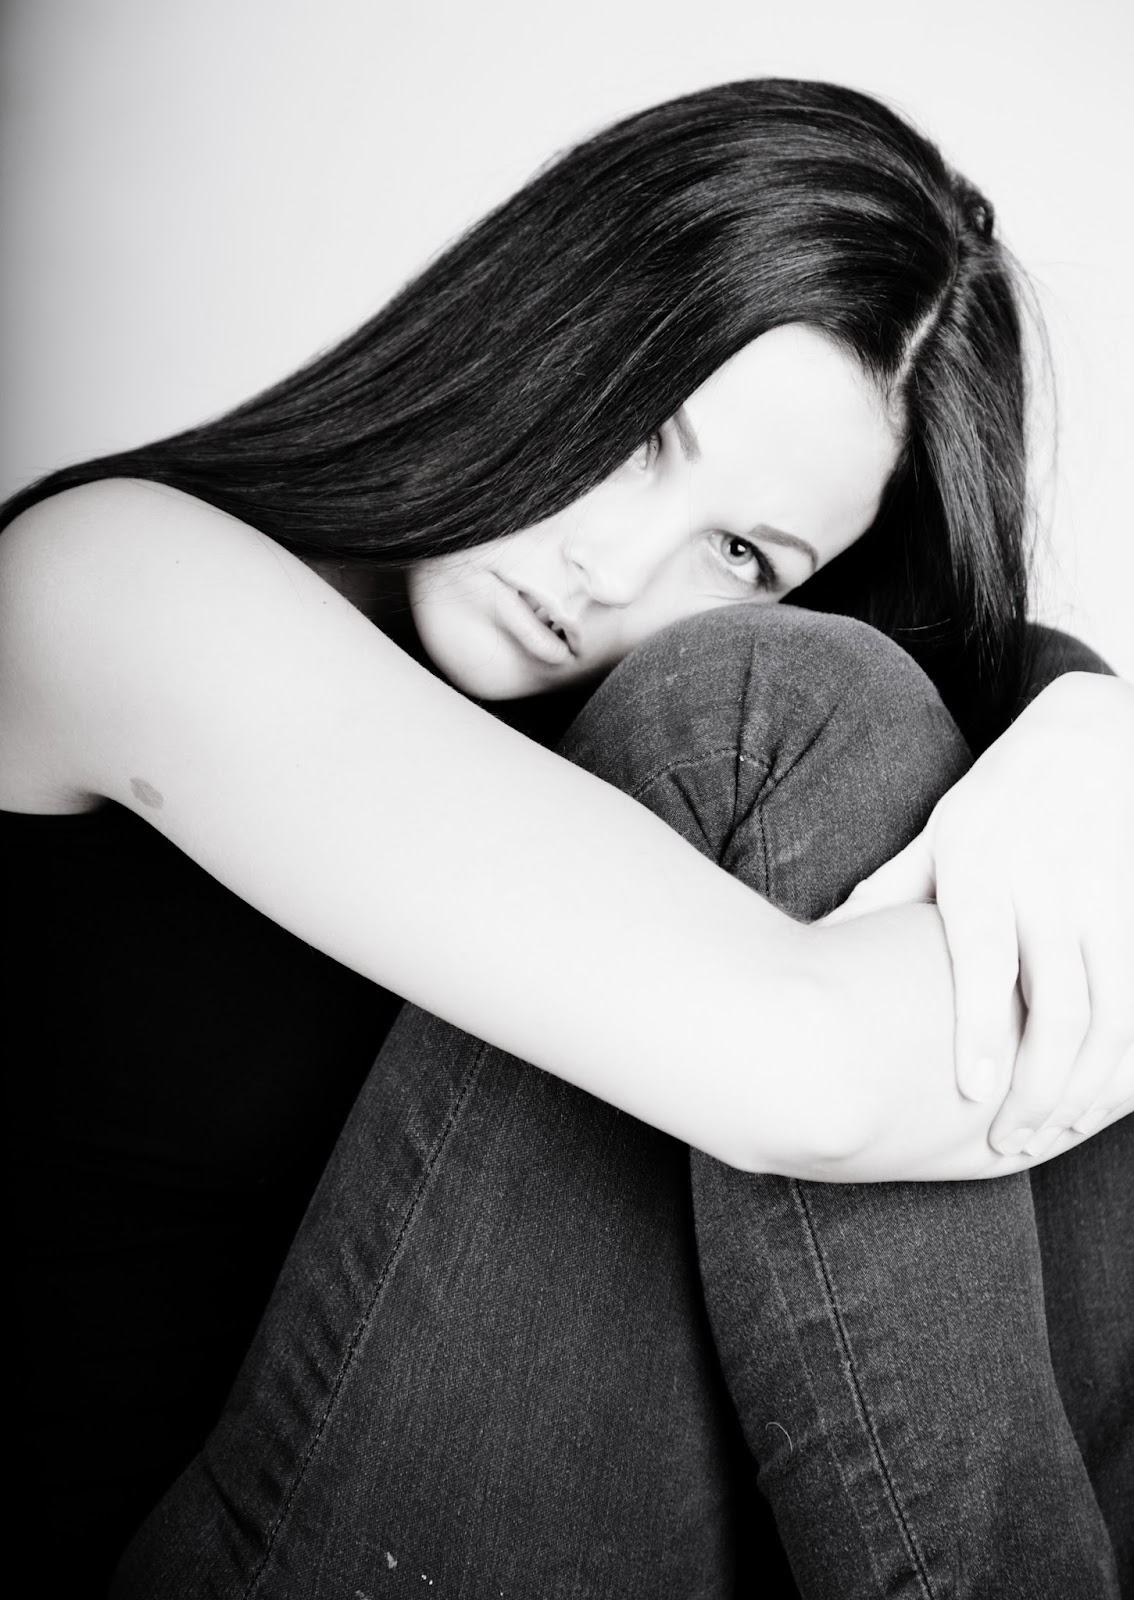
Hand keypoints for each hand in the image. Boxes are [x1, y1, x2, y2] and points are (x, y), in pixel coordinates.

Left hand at [825, 672, 1133, 1156]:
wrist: (1099, 733)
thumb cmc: (1003, 798)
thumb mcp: (941, 833)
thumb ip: (890, 893)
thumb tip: (822, 941)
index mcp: (982, 860)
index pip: (983, 956)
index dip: (979, 1027)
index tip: (972, 1094)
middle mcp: (1049, 878)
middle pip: (1058, 1000)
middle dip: (1040, 1084)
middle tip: (1011, 1142)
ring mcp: (1107, 891)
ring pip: (1115, 1008)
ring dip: (1092, 1084)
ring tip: (1058, 1131)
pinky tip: (1113, 1092)